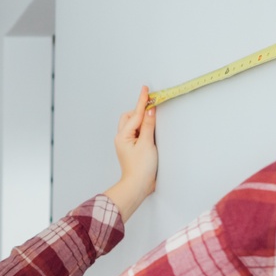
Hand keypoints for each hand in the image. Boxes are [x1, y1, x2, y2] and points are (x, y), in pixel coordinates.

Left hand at [104, 85, 157, 220]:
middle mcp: (122, 138)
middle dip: (139, 111)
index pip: (135, 114)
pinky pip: (136, 132)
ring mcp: (126, 144)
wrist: (138, 186)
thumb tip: (150, 110)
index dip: (142, 101)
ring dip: (141, 120)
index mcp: (123, 136)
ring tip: (152, 120)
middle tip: (152, 105)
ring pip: (132, 125)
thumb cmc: (141, 168)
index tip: (145, 89)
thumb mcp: (147, 143)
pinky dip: (142, 128)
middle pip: (129, 117)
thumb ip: (148, 125)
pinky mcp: (132, 149)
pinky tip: (149, 129)